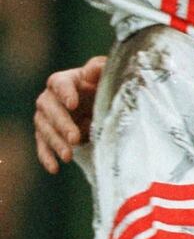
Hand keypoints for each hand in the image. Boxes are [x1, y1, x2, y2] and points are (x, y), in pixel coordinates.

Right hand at [34, 56, 106, 172]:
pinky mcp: (46, 135)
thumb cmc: (102, 87)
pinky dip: (47, 157)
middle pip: (50, 109)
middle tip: (75, 138)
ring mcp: (45, 117)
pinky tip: (54, 168)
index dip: (65, 93)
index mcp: (64, 80)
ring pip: (45, 129)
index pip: (59, 84)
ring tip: (68, 156)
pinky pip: (42, 146)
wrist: (97, 105)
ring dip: (56, 143)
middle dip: (62, 124)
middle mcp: (49, 98)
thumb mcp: (105, 77)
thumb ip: (101, 70)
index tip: (73, 104)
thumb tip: (93, 70)